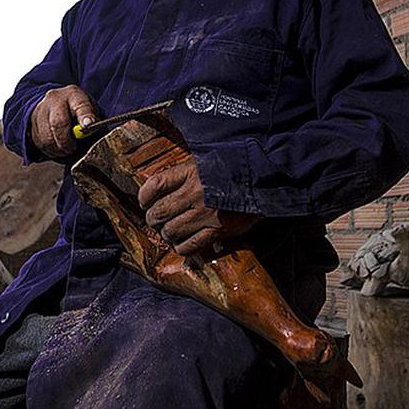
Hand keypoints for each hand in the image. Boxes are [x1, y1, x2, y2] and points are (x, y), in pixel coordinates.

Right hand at [30, 85, 95, 158]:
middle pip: (58, 123)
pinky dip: (49, 150)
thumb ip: (92, 118)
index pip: (80, 105)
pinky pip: (38, 142)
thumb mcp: (89, 108)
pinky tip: (56, 148)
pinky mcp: (31, 122)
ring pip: (46, 136)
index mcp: (73, 94)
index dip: (85, 116)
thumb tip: (90, 128)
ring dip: (57, 149)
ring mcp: (41, 109)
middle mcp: (55, 99)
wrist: (54, 102)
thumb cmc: (76, 109)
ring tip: (66, 150)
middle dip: (67, 141)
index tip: (88, 126)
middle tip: (73, 148)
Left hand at [137, 160, 259, 255]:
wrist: (265, 179)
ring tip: (170, 232)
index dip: (144, 196)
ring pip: (171, 231)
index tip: (145, 201)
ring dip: (166, 234)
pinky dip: (182, 247)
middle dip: (153, 218)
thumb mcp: (207, 161)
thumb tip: (163, 186)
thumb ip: (186, 172)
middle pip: (159, 212)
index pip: (154, 185)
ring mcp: (205, 214)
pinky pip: (189, 246)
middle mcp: (194, 193)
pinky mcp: (217, 231)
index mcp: (190, 172)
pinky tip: (183, 243)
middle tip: (156, 219)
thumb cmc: (235, 168)